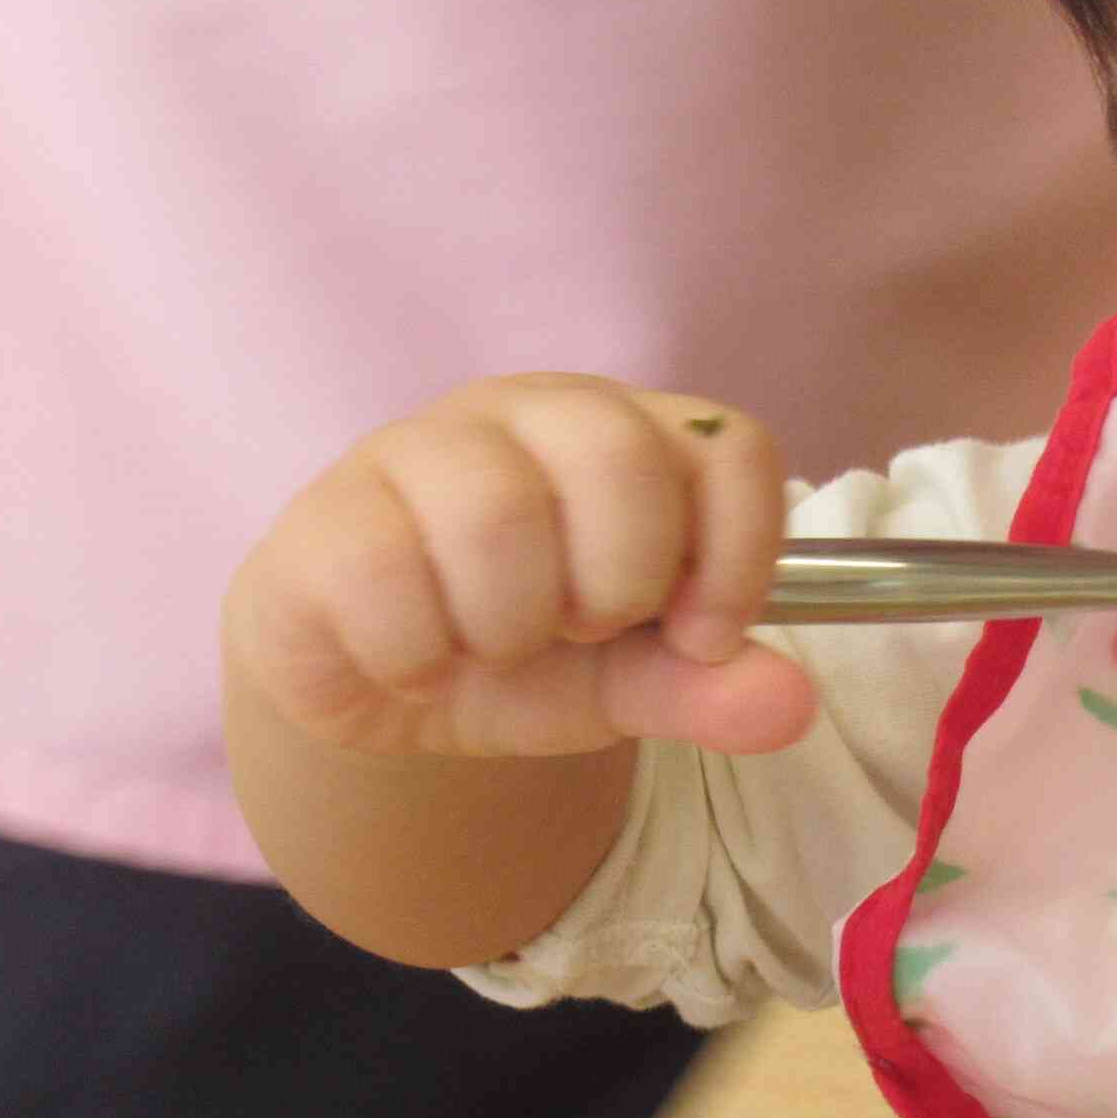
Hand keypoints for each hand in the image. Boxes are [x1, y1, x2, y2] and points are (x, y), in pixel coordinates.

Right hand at [226, 375, 815, 759]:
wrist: (381, 694)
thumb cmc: (523, 655)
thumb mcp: (630, 683)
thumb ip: (710, 688)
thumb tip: (791, 705)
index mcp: (626, 434)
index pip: (728, 446)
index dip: (736, 551)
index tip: (701, 635)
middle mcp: (526, 412)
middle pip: (615, 455)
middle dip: (616, 582)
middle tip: (580, 629)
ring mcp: (416, 447)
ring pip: (495, 511)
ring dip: (510, 625)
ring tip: (491, 644)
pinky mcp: (325, 513)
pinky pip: (385, 577)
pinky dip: (417, 655)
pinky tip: (413, 659)